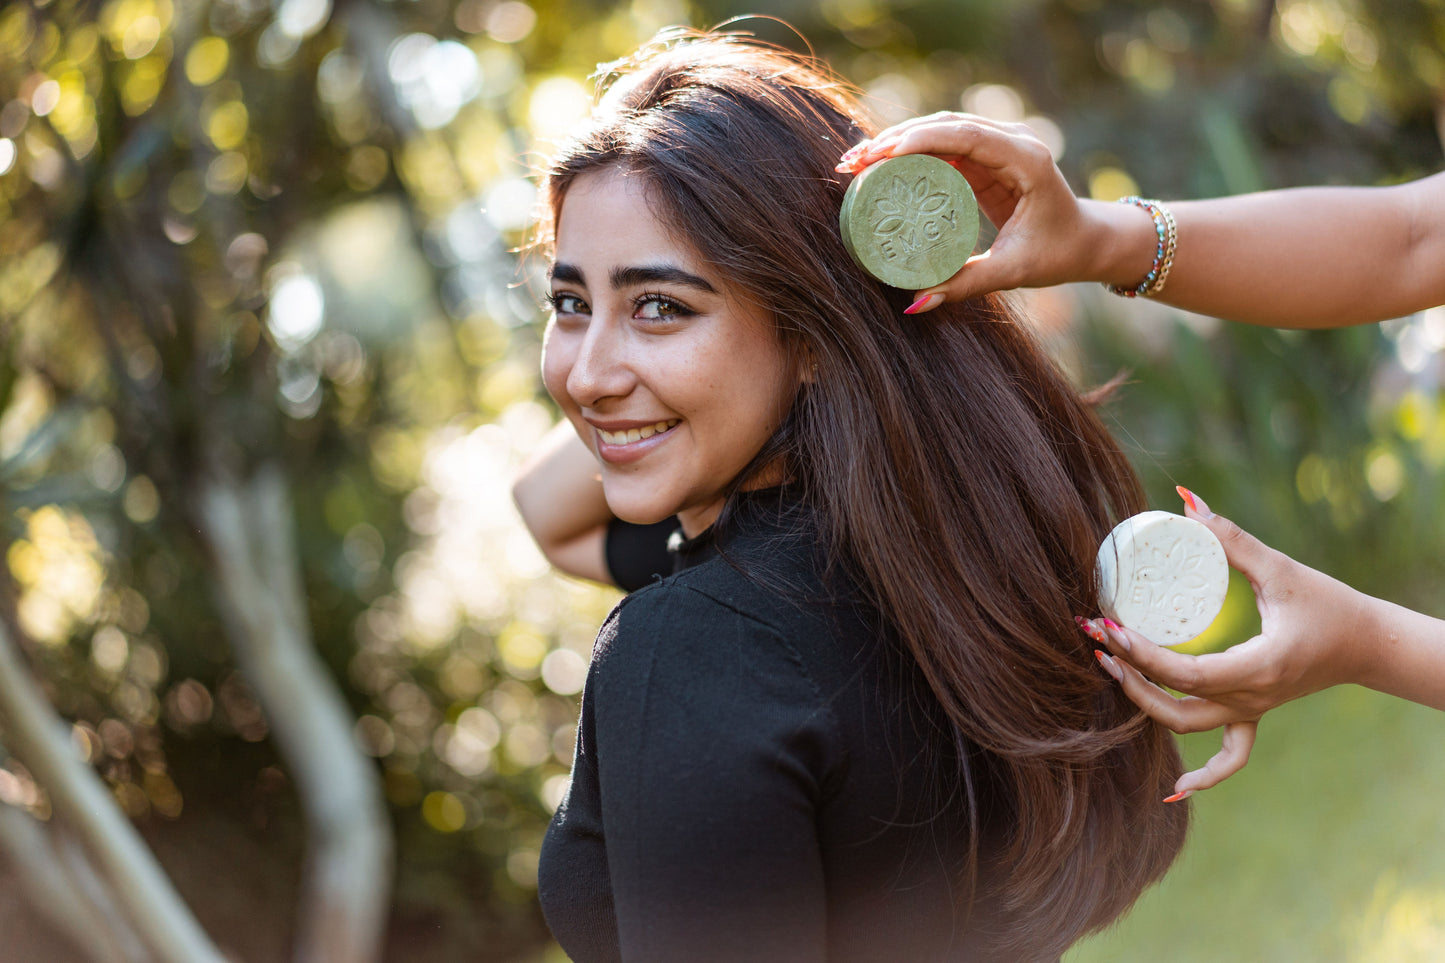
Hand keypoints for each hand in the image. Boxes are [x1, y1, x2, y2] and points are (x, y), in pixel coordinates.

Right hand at [836, 113, 1111, 306]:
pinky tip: (877, 168)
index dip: (921, 139)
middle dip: (894, 139)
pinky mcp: (984, 156)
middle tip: (852, 162)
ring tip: (854, 163)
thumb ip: (966, 284)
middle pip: (945, 125)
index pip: (967, 136)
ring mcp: (996, 144)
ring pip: (939, 130)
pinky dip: (909, 153)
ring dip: (895, 142)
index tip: (881, 156)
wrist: (1086, 239)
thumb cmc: (1058, 252)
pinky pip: (942, 146)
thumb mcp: (1013, 270)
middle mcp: (1011, 141)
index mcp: (1025, 159)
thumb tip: (915, 304)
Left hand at [1078, 487, 1374, 800]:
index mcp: (1256, 669)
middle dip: (1128, 676)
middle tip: (1096, 639)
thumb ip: (1231, 538)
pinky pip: (1230, 756)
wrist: (1368, 642)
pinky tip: (1174, 791)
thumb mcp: (1280, 569)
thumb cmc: (1327, 603)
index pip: (1185, 673)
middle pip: (1175, 705)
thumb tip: (1186, 501)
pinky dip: (1204, 775)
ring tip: (1108, 669)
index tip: (1109, 628)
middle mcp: (1250, 698)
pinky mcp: (1252, 710)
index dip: (1141, 656)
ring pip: (1188, 727)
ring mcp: (1250, 709)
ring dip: (1144, 705)